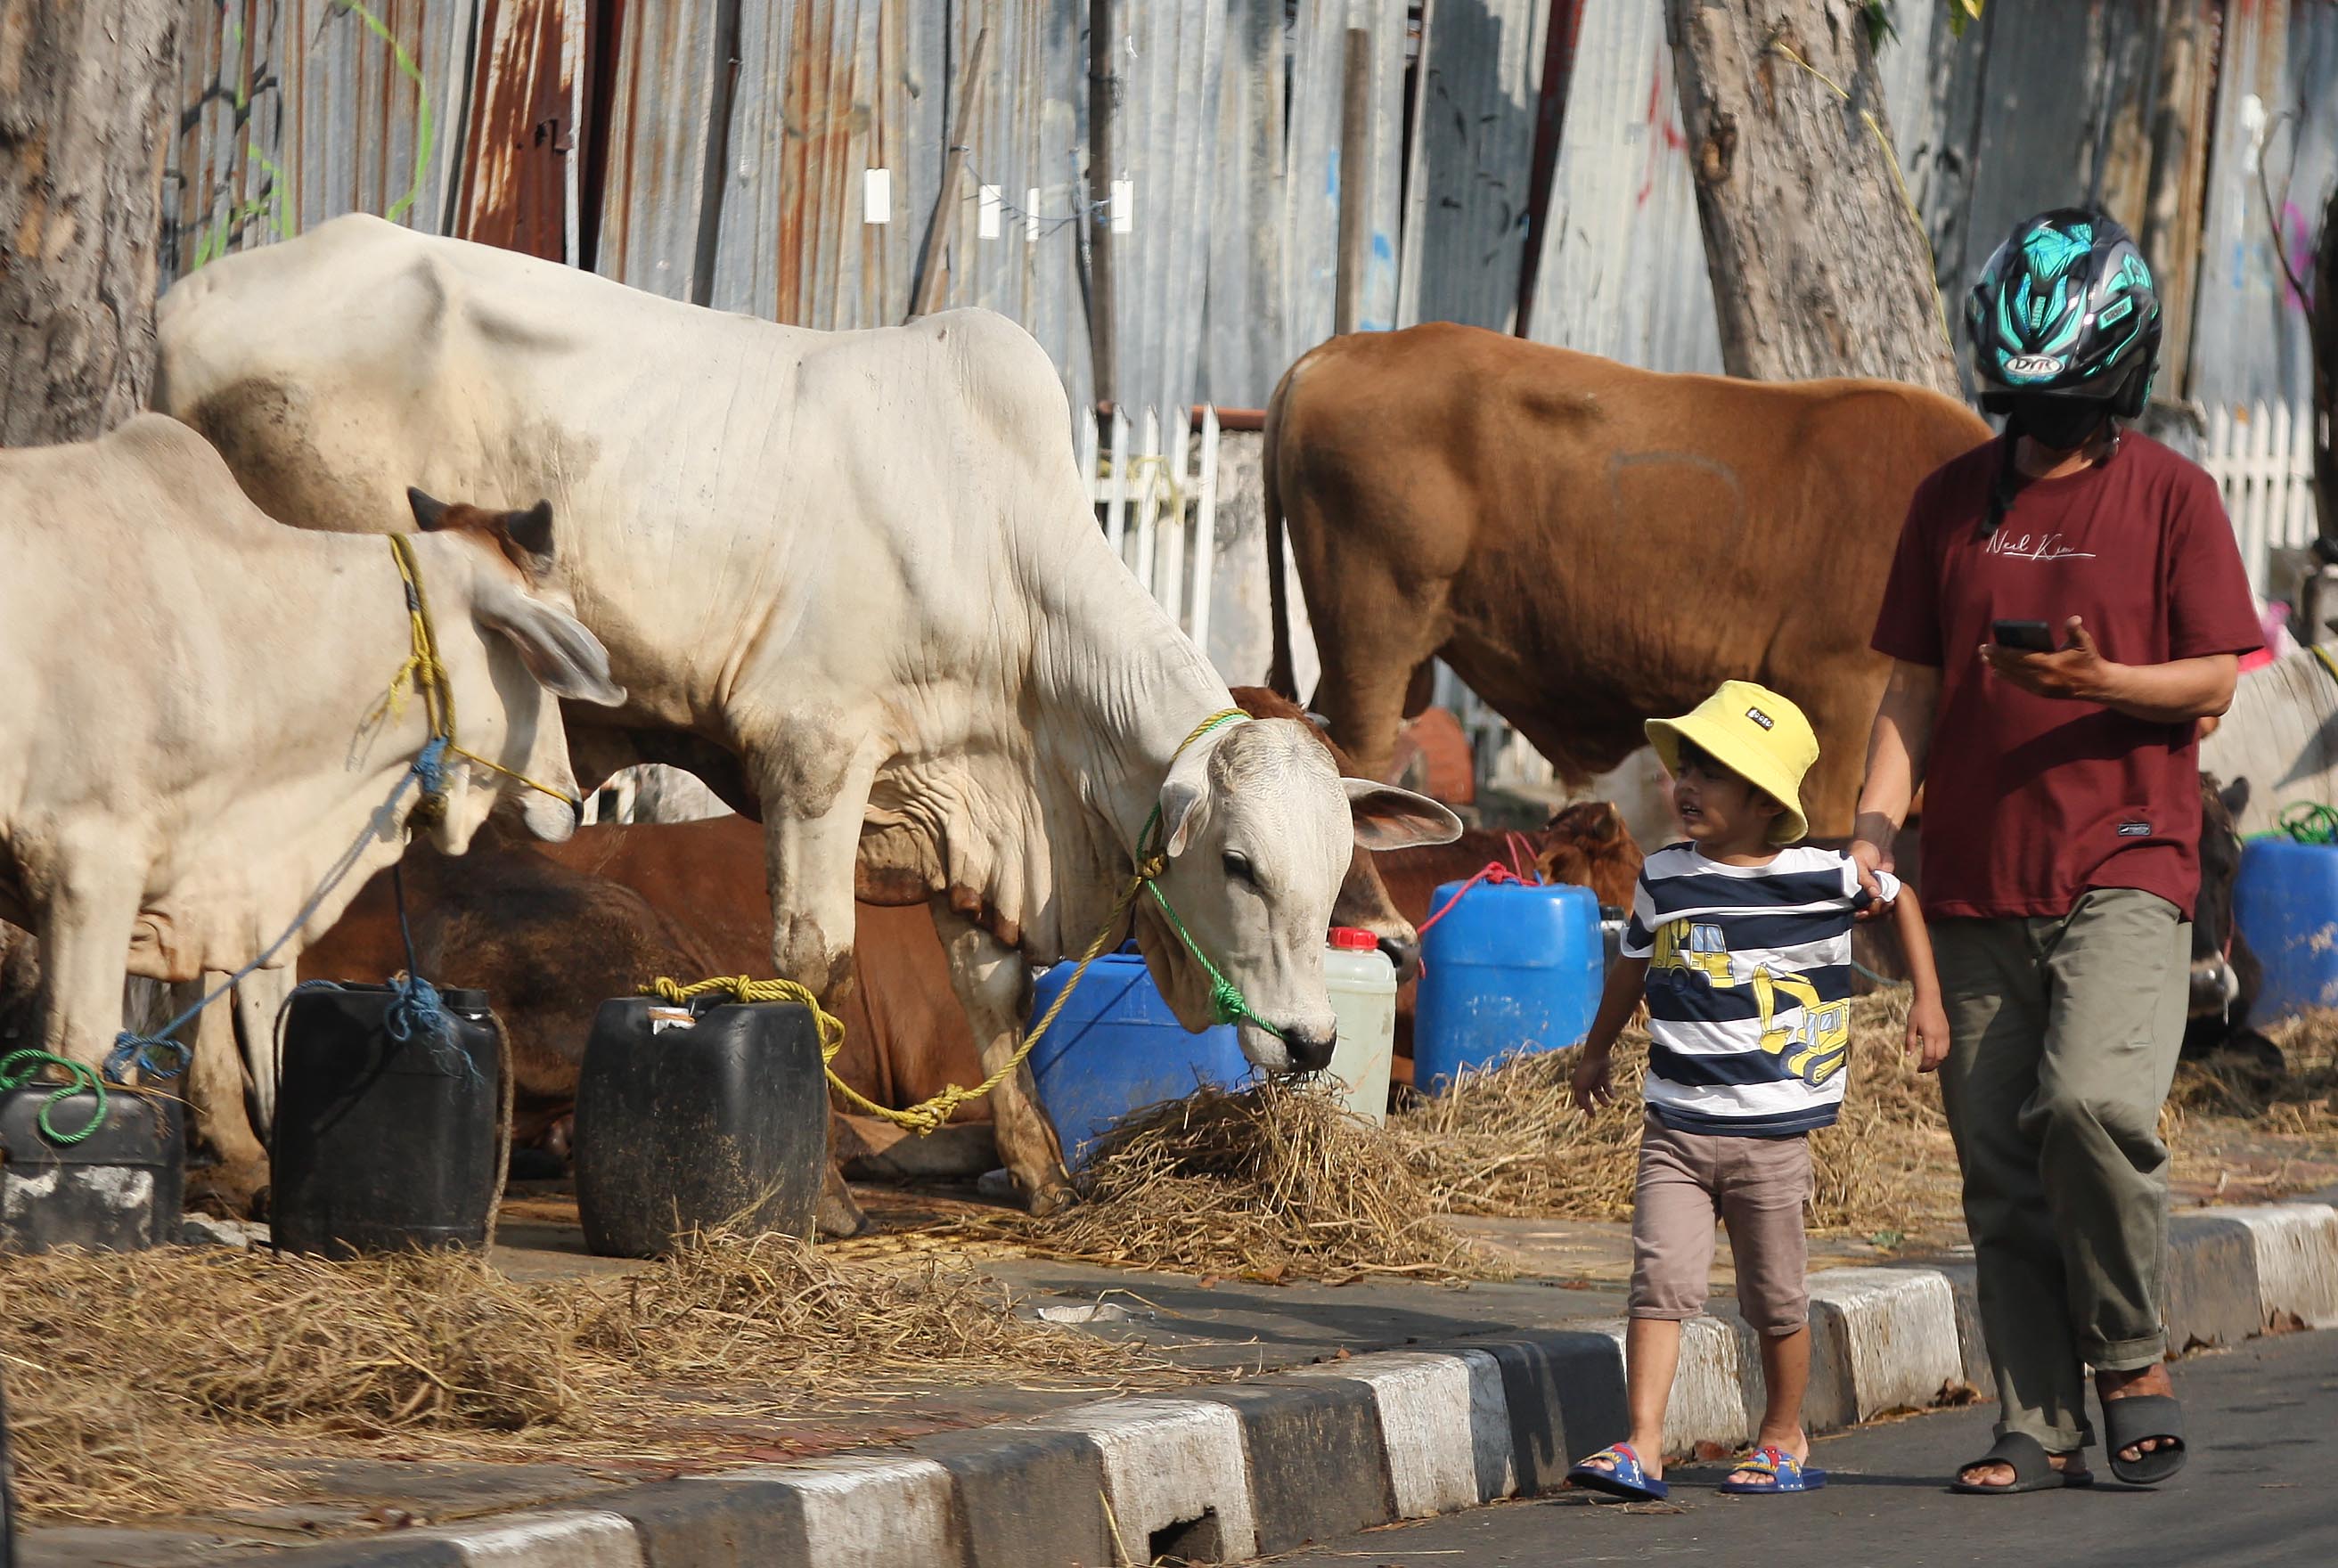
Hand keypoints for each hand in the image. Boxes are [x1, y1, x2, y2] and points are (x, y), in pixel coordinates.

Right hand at [1570, 1045, 1615, 1113]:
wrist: (1597, 1055)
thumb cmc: (1586, 1071)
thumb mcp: (1580, 1087)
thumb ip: (1581, 1098)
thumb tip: (1583, 1108)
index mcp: (1577, 1083)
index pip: (1579, 1098)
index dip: (1582, 1106)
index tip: (1586, 1114)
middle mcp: (1585, 1081)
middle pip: (1587, 1097)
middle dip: (1590, 1106)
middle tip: (1593, 1116)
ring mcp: (1595, 1078)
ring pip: (1598, 1093)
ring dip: (1603, 1100)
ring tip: (1608, 1104)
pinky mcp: (1604, 1075)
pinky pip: (1607, 1086)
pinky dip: (1610, 1092)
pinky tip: (1612, 1096)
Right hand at [1848, 819, 1894, 918]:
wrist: (1876, 844)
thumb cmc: (1861, 852)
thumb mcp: (1859, 862)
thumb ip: (1865, 878)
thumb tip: (1875, 894)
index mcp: (1846, 890)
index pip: (1849, 908)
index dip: (1857, 913)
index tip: (1864, 912)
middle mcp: (1857, 894)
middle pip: (1863, 912)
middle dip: (1872, 911)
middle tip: (1879, 903)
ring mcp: (1870, 894)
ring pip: (1875, 910)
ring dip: (1882, 909)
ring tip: (1888, 902)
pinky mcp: (1883, 892)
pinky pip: (1885, 904)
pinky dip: (1889, 905)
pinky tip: (1892, 902)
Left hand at [1905, 998, 1950, 1073]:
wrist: (1929, 999)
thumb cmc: (1917, 1011)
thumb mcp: (1910, 1026)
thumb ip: (1909, 1041)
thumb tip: (1908, 1055)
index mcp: (1929, 1035)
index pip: (1929, 1056)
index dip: (1924, 1065)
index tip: (1918, 1069)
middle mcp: (1940, 1036)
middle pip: (1939, 1057)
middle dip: (1931, 1066)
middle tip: (1923, 1069)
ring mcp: (1945, 1034)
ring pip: (1945, 1054)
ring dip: (1937, 1061)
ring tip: (1928, 1064)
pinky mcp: (1947, 1032)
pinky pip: (1947, 1047)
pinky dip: (1942, 1055)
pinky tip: (1934, 1055)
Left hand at [1981, 615, 2117, 702]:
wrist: (2097, 684)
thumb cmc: (2089, 659)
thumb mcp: (2084, 642)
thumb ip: (2075, 630)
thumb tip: (2073, 619)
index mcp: (2050, 664)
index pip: (2019, 657)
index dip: (2002, 652)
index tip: (1988, 647)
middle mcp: (2042, 678)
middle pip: (2013, 667)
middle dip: (1996, 658)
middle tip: (1982, 651)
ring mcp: (2041, 687)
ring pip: (2014, 677)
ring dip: (1999, 667)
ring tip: (1986, 660)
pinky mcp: (2042, 693)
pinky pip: (2020, 684)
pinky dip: (2008, 677)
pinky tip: (1998, 671)